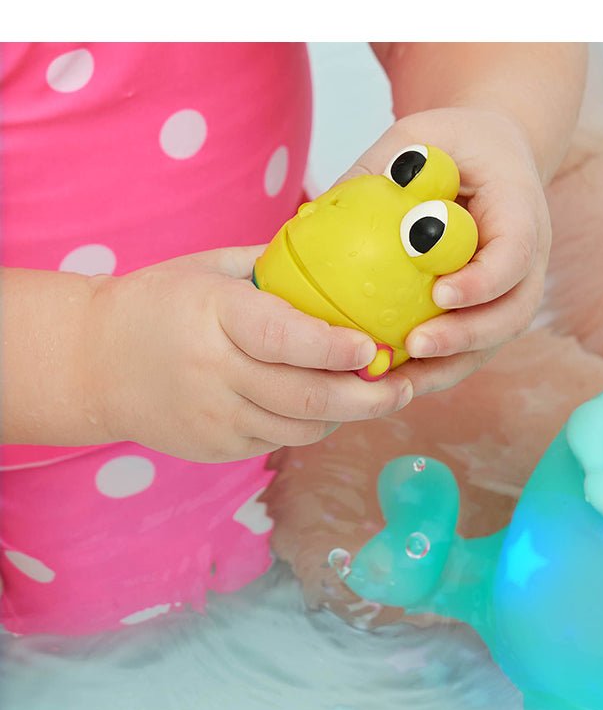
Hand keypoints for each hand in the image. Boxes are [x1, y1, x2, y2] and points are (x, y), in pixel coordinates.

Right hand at [85, 247, 413, 461]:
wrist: (92, 362)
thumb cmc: (161, 304)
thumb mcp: (210, 269)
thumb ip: (275, 271)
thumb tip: (348, 262)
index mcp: (214, 315)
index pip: (284, 337)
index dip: (334, 348)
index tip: (375, 348)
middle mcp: (213, 371)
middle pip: (305, 396)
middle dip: (367, 398)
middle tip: (403, 388)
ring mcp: (213, 416)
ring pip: (301, 428)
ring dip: (346, 415)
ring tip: (373, 397)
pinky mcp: (215, 447)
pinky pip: (280, 441)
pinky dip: (310, 426)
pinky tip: (323, 406)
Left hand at [338, 106, 552, 394]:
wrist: (491, 159)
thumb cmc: (452, 147)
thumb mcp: (417, 138)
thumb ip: (381, 172)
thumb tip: (317, 217)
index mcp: (521, 208)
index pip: (516, 252)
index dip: (484, 280)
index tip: (442, 294)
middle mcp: (528, 260)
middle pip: (513, 312)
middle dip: (466, 336)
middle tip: (417, 346)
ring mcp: (513, 291)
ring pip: (493, 341)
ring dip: (449, 365)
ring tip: (399, 381)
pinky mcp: (490, 312)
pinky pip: (470, 349)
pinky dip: (437, 368)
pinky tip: (394, 380)